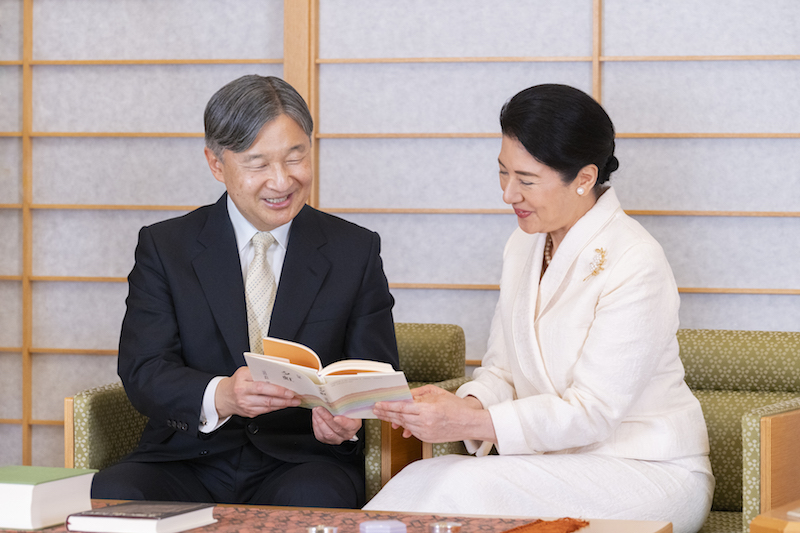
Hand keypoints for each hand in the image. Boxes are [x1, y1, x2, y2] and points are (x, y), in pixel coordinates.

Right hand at [215, 366, 300, 417]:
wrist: (223, 397)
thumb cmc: (237, 382)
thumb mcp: (244, 372)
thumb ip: (259, 371)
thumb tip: (278, 370)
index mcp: (242, 380)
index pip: (261, 384)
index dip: (276, 387)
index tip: (288, 386)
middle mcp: (243, 393)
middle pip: (266, 396)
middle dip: (282, 396)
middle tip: (294, 395)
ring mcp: (246, 405)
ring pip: (268, 405)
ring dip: (283, 403)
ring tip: (294, 401)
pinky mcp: (250, 413)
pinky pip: (266, 410)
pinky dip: (277, 407)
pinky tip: (285, 404)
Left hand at [311, 407, 362, 444]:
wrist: (342, 417)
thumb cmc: (345, 410)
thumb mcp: (349, 406)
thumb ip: (344, 404)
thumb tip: (336, 395)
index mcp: (354, 425)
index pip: (350, 426)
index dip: (343, 422)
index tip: (336, 417)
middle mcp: (346, 434)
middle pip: (336, 429)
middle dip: (326, 417)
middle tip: (320, 408)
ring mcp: (337, 439)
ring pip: (327, 433)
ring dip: (319, 421)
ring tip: (316, 411)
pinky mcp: (327, 440)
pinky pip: (320, 435)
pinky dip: (316, 425)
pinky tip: (315, 416)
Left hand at [372, 385, 494, 442]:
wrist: (469, 423)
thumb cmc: (455, 406)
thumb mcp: (437, 393)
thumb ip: (419, 393)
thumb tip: (405, 395)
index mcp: (427, 409)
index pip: (402, 408)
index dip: (388, 406)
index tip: (378, 404)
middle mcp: (425, 422)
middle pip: (400, 418)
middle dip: (386, 413)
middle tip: (376, 409)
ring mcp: (426, 433)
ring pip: (404, 426)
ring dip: (393, 420)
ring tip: (384, 415)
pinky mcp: (427, 439)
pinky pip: (412, 432)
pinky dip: (405, 427)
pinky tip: (398, 423)